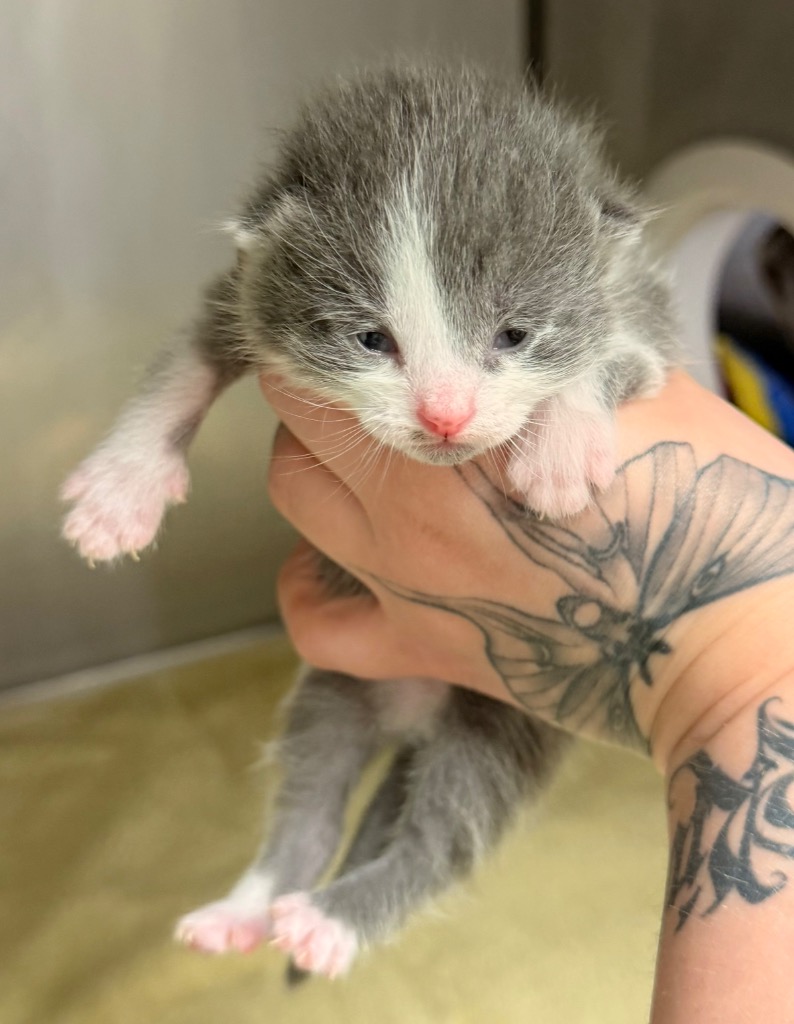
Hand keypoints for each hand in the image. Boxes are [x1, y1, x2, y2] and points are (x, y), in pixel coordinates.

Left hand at [264, 371, 793, 771]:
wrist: (732, 639)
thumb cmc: (710, 506)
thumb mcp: (638, 390)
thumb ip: (557, 353)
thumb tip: (519, 325)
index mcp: (458, 435)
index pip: (335, 360)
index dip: (340, 332)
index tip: (369, 325)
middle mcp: (408, 509)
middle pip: (299, 423)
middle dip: (328, 392)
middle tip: (380, 385)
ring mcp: (406, 584)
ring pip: (294, 501)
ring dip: (316, 466)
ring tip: (366, 457)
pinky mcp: (422, 648)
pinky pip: (318, 627)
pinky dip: (309, 589)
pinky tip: (337, 562)